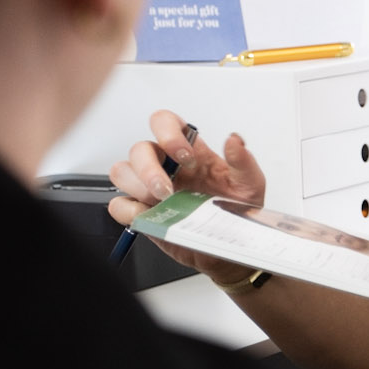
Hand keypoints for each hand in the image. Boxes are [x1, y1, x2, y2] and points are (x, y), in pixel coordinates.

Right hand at [108, 109, 266, 287]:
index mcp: (188, 151)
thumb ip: (243, 161)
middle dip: (150, 167)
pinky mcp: (141, 213)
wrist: (228, 245)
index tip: (185, 156)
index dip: (168, 133)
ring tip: (162, 202)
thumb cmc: (235, 210)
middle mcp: (165, 166)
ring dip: (138, 186)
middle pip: (139, 149)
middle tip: (169, 188)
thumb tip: (235, 140)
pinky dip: (129, 210)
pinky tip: (151, 216)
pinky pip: (119, 205)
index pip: (165, 123)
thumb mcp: (249, 184)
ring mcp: (149, 189)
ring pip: (122, 172)